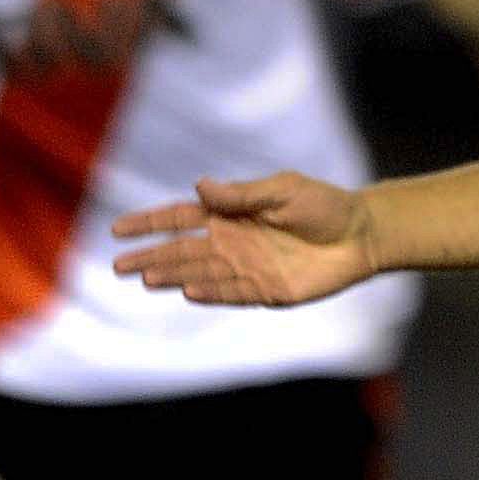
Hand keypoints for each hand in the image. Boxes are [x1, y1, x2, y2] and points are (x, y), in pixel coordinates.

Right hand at [111, 173, 377, 304]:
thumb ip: (242, 194)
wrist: (360, 235)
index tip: (118, 229)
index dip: (149, 223)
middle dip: (151, 256)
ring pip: (200, 274)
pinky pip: (231, 294)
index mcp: (231, 214)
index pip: (180, 218)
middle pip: (182, 251)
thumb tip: (199, 185)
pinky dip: (210, 293)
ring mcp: (246, 268)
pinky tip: (187, 292)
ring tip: (145, 278)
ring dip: (174, 276)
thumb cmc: (323, 205)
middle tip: (118, 265)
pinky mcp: (266, 291)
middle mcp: (232, 243)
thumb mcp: (283, 190)